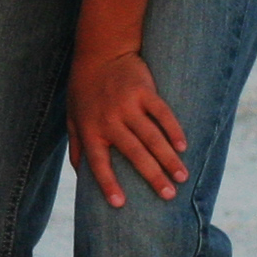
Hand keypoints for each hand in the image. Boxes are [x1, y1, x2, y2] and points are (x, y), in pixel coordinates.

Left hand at [66, 49, 185, 207]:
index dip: (108, 184)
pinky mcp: (144, 91)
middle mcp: (108, 120)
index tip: (120, 204)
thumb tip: (80, 177)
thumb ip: (77, 147)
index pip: (98, 163)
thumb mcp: (73, 118)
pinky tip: (183, 147)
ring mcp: (127, 105)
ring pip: (151, 137)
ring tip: (182, 177)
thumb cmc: (84, 90)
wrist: (100, 53)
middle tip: (169, 196)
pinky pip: (162, 114)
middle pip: (134, 154)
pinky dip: (173, 130)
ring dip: (168, 159)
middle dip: (152, 177)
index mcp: (90, 130)